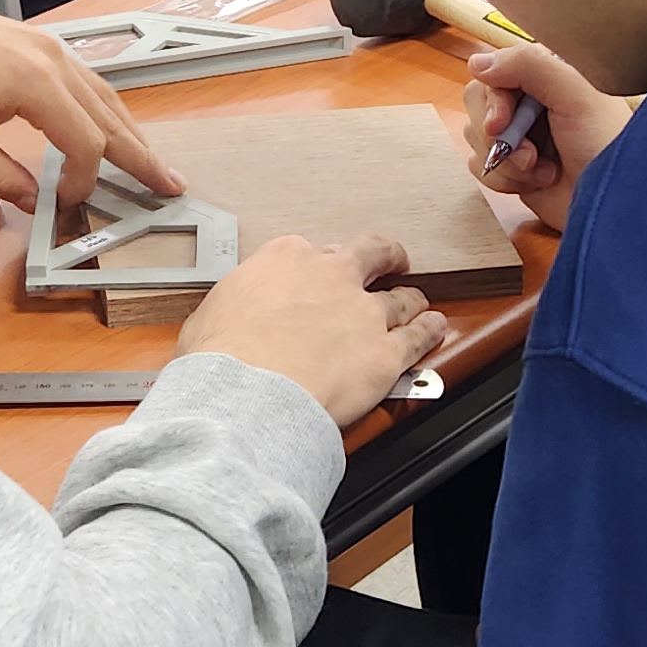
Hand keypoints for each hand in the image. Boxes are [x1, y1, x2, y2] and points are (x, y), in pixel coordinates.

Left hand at [0, 0, 181, 209]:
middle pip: (109, 117)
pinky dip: (104, 107)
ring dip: (129, 131)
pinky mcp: (36, 42)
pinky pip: (85, 79)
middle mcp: (52, 60)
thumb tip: (29, 202)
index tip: (66, 203)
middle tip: (169, 186)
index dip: (83, 181)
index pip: (84, 144)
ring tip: (150, 162)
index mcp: (33, 84)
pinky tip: (109, 124)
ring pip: (104, 95)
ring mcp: (47, 46)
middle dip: (140, 156)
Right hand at [178, 230, 451, 427]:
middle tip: (391, 261)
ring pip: (401, 298)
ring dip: (411, 299)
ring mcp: (364, 313)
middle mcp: (332, 276)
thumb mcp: (210, 317)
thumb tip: (229, 321)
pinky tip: (436, 328)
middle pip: (372, 254)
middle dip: (385, 256)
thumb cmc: (220, 359)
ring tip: (418, 303)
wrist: (248, 394)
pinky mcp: (385, 353)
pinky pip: (418, 337)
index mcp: (285, 259)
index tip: (321, 275)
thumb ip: (235, 308)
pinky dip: (430, 331)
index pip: (312, 252)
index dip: (321, 265)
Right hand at [464, 42, 631, 232]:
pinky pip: (481, 167)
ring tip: (543, 171)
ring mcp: (521, 136)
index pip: (493, 74)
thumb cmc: (606, 146)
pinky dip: (504, 180)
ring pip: (476, 138)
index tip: (501, 124)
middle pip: (478, 105)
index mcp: (547, 76)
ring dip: (506, 161)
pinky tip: (537, 183)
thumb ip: (529, 66)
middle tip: (530, 155)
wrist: (615, 204)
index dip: (493, 101)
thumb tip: (477, 63)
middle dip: (500, 136)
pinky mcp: (513, 168)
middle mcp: (531, 102)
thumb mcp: (576, 95)